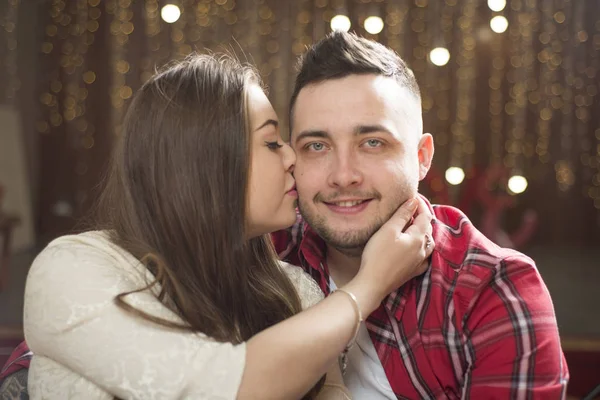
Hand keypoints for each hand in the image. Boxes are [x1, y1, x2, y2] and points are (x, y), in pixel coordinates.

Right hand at [343, 196, 433, 314]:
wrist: (372, 283)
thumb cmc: (378, 255)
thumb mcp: (388, 230)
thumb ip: (402, 215)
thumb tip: (413, 202)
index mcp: (418, 238)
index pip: (426, 216)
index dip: (420, 204)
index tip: (412, 197)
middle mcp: (422, 250)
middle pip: (428, 229)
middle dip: (422, 217)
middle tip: (410, 208)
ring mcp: (419, 262)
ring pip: (428, 243)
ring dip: (423, 232)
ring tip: (413, 226)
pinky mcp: (413, 272)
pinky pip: (424, 257)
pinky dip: (422, 248)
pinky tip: (416, 249)